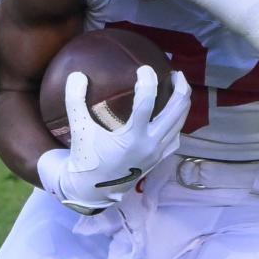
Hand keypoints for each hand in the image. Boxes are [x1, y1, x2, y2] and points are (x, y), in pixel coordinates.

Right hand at [37, 66, 190, 214]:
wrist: (93, 191)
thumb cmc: (85, 158)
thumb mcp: (79, 130)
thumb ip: (75, 101)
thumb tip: (76, 74)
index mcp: (133, 138)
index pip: (147, 104)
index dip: (148, 83)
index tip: (145, 68)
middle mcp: (151, 145)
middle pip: (176, 111)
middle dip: (180, 88)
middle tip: (175, 72)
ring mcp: (158, 152)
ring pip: (180, 122)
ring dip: (183, 102)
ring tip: (178, 85)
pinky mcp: (160, 158)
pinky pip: (176, 135)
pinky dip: (178, 120)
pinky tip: (173, 111)